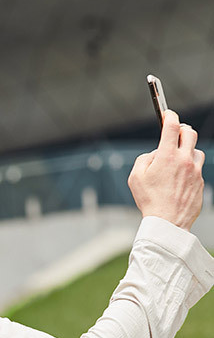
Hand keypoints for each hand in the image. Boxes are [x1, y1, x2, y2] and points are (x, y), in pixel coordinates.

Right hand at [128, 110, 205, 230]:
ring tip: (177, 160)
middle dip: (182, 129)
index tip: (167, 114)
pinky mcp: (201, 183)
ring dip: (187, 150)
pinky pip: (198, 168)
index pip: (172, 125)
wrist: (168, 223)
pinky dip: (190, 168)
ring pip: (196, 150)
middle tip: (175, 133)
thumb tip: (155, 153)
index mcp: (167, 156)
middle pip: (189, 132)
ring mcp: (195, 171)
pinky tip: (180, 178)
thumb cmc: (150, 201)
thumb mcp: (135, 177)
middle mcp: (184, 160)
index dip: (169, 115)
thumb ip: (144, 159)